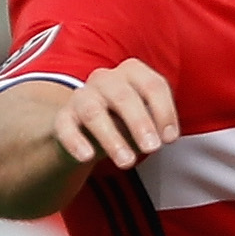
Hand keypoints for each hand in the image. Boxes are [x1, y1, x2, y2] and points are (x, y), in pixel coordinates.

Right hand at [53, 61, 178, 170]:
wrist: (90, 128)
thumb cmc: (127, 119)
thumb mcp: (150, 119)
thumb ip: (159, 125)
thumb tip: (165, 137)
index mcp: (133, 73)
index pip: (153, 85)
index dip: (165, 112)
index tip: (170, 140)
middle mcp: (106, 79)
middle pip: (123, 97)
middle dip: (140, 123)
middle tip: (152, 149)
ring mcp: (82, 96)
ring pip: (93, 112)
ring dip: (111, 138)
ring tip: (126, 162)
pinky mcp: (64, 117)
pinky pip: (65, 126)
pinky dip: (75, 142)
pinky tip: (87, 157)